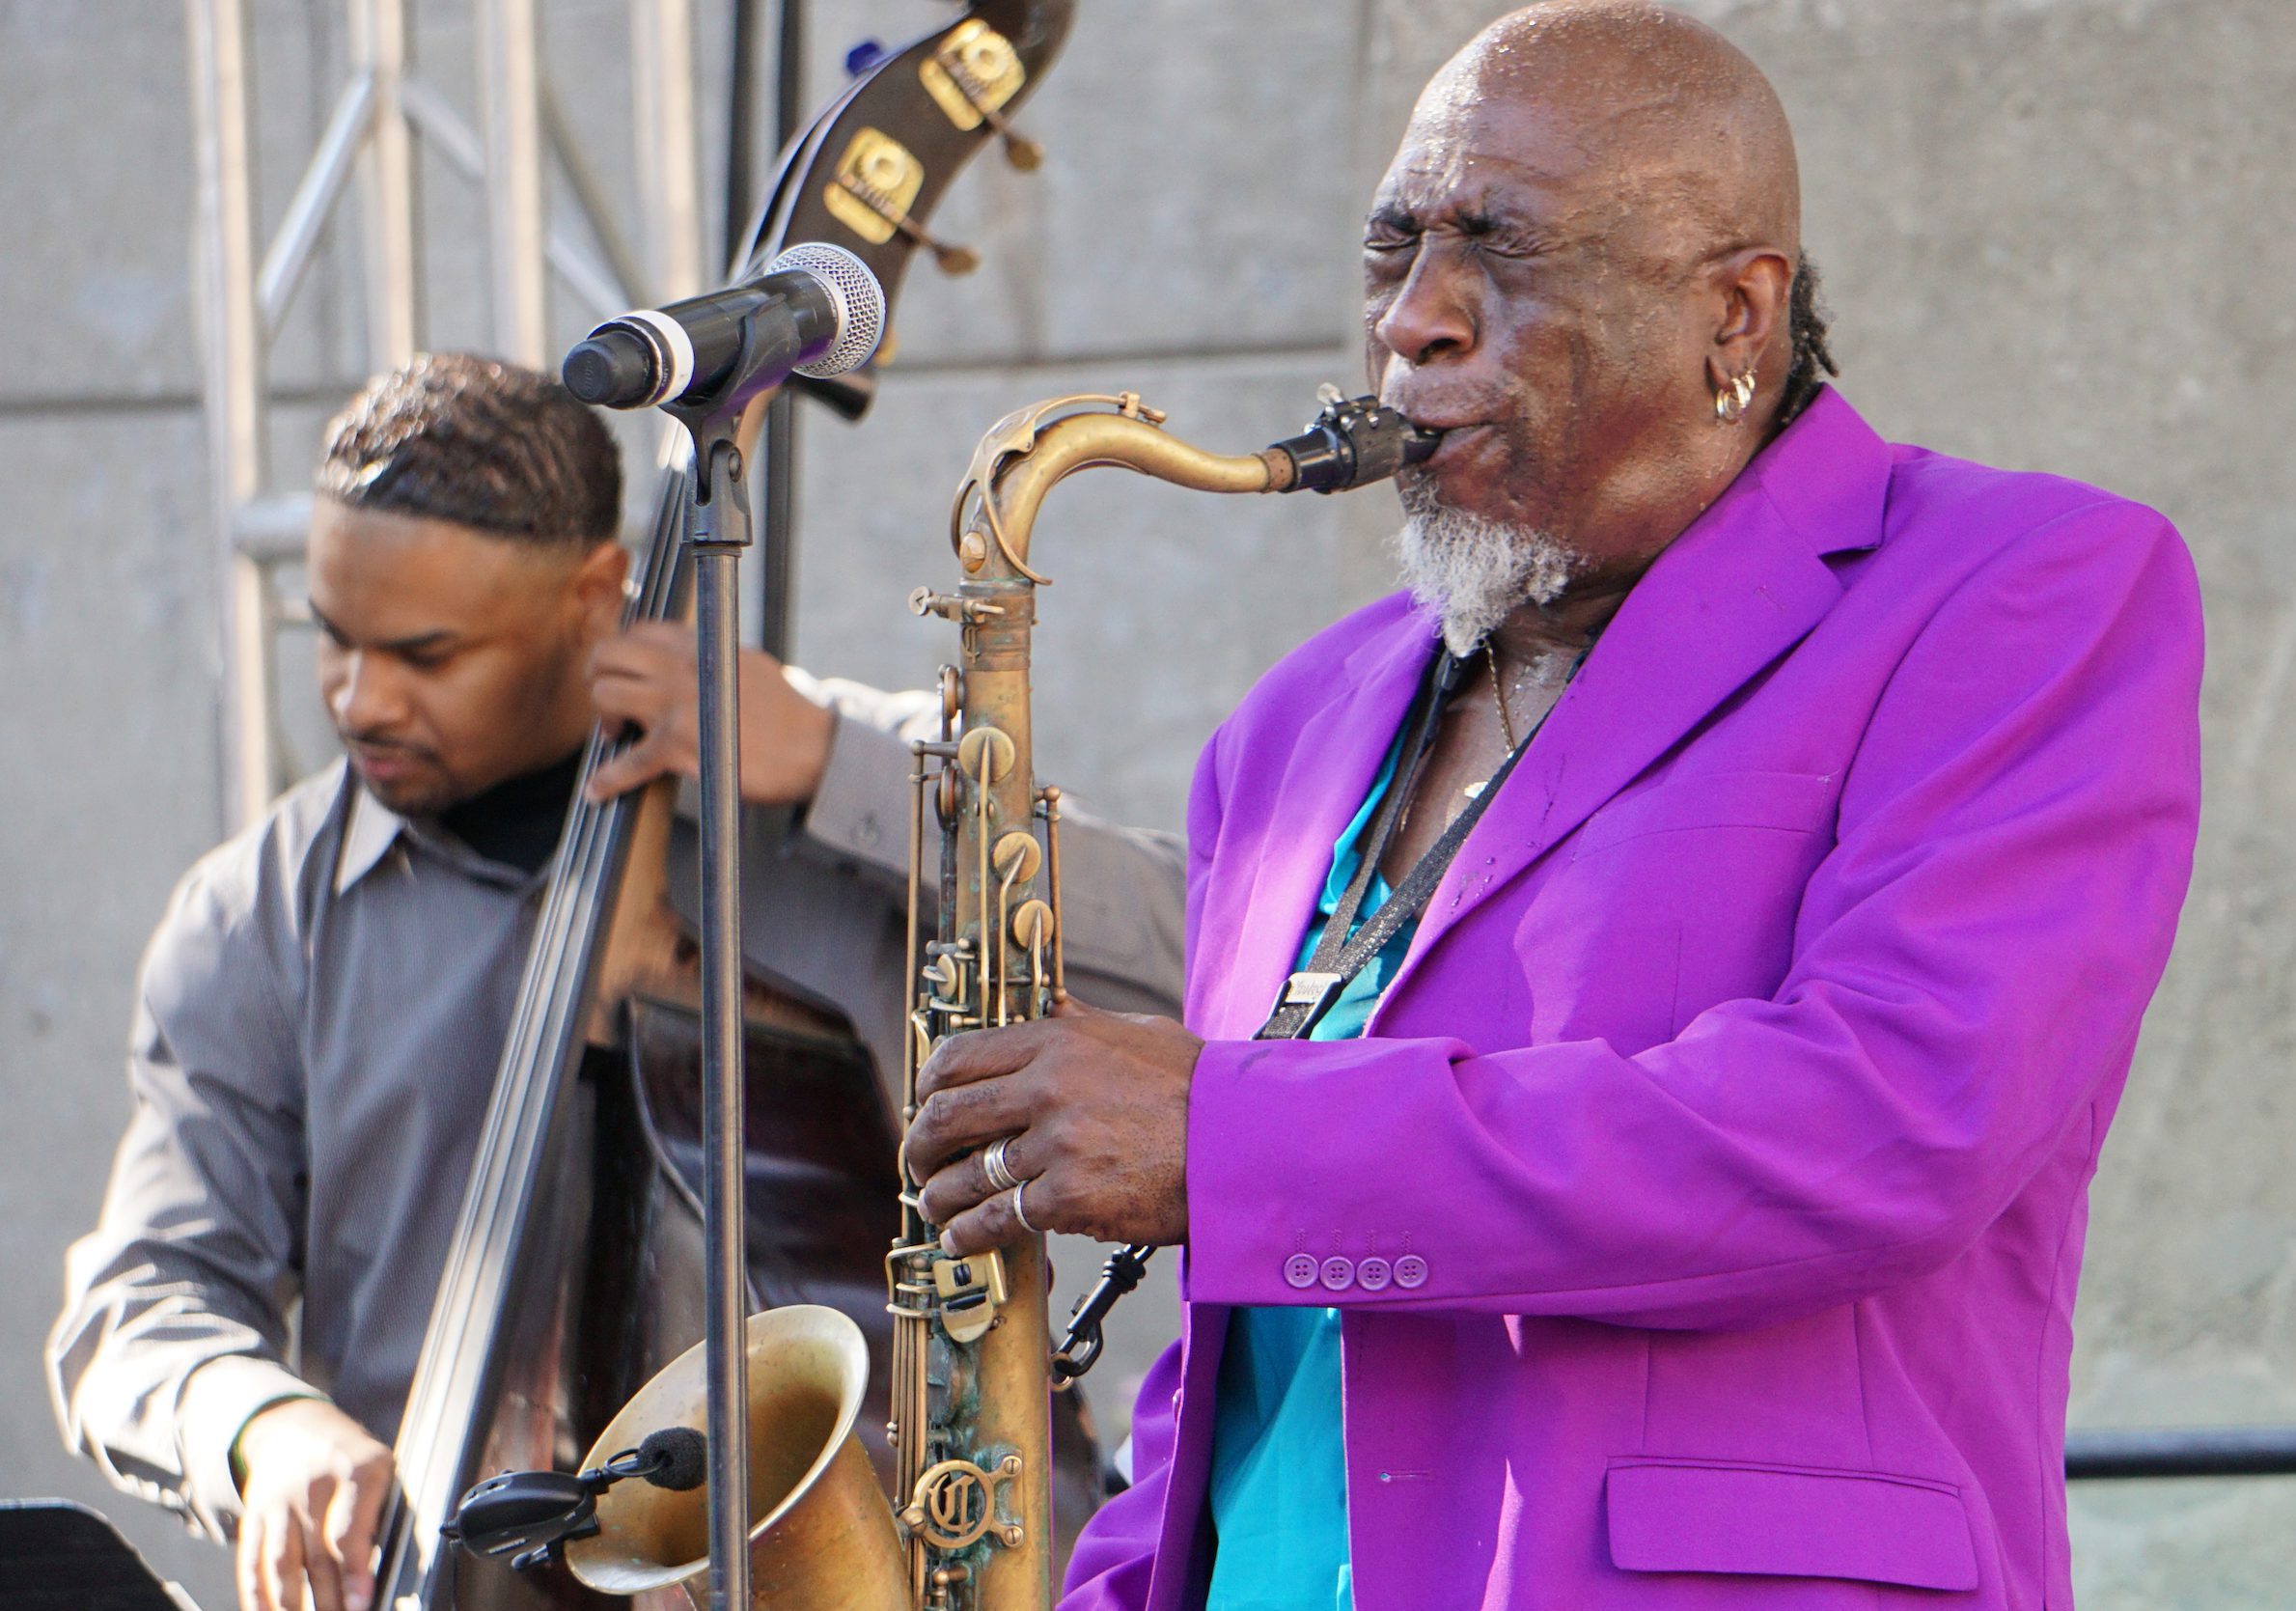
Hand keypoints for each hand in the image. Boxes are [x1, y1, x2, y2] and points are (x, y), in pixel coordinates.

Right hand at [233, 1398, 392, 1610]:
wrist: (295, 1425)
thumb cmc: (350, 1458)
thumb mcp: (380, 1470)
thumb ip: (381, 1515)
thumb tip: (384, 1574)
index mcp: (357, 1470)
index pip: (350, 1531)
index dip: (354, 1572)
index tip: (359, 1604)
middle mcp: (313, 1484)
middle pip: (317, 1555)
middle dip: (327, 1600)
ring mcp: (279, 1500)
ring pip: (281, 1563)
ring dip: (291, 1605)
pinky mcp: (254, 1514)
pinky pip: (252, 1561)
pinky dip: (257, 1595)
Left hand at [584, 621, 835, 804]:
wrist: (814, 748)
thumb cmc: (787, 713)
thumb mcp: (749, 664)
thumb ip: (712, 657)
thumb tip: (686, 658)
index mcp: (702, 644)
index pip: (640, 630)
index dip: (624, 652)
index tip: (624, 672)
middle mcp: (683, 667)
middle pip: (610, 654)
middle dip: (597, 675)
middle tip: (610, 700)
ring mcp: (679, 704)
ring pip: (606, 695)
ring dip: (604, 717)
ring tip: (617, 734)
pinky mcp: (680, 746)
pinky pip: (628, 762)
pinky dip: (607, 779)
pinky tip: (596, 790)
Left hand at [905, 1000, 1202, 1255]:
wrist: (1240, 1145)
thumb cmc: (1197, 1089)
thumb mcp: (1137, 1033)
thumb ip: (1083, 1023)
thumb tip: (1051, 1004)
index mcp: (1057, 1041)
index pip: (959, 1056)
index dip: (928, 1086)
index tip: (925, 1105)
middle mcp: (1047, 1088)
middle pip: (946, 1116)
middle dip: (920, 1145)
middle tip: (919, 1162)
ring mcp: (1056, 1146)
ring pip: (965, 1175)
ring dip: (939, 1197)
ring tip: (937, 1207)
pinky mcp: (1069, 1199)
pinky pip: (998, 1220)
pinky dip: (971, 1235)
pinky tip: (963, 1240)